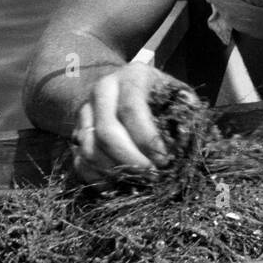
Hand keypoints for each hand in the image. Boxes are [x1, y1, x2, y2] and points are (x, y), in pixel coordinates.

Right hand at [72, 63, 198, 184]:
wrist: (128, 86)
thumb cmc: (161, 94)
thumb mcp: (177, 93)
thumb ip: (186, 110)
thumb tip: (186, 138)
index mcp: (131, 77)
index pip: (132, 109)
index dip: (147, 139)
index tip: (163, 159)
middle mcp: (103, 90)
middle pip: (106, 131)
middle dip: (130, 159)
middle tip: (151, 175)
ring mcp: (85, 111)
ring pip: (89, 148)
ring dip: (114, 170)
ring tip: (138, 180)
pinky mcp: (76, 131)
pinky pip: (79, 160)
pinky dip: (96, 177)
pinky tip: (117, 185)